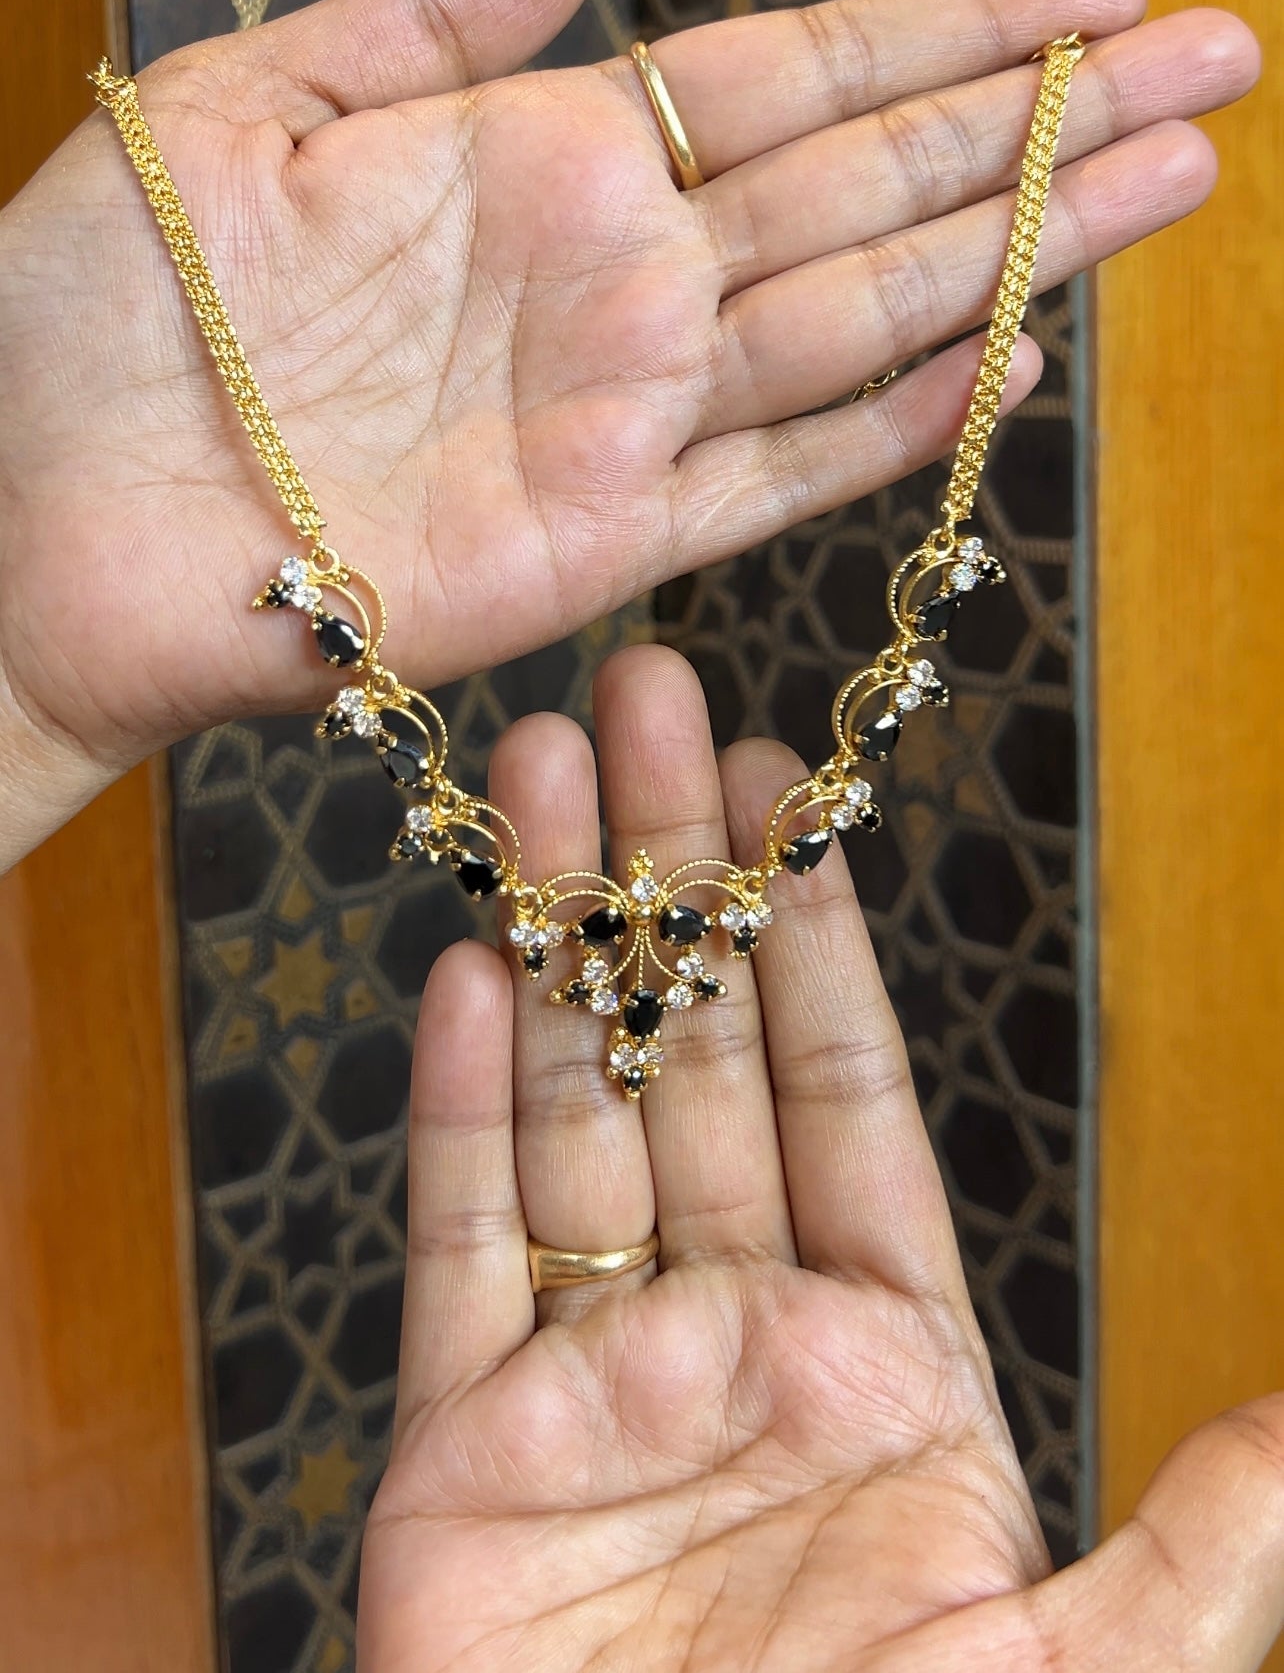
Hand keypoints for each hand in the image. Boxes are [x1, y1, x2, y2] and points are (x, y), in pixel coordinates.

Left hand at [0, 0, 1257, 848]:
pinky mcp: (597, 541)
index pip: (793, 72)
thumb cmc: (92, 311)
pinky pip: (778, 473)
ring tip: (1177, 172)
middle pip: (875, 180)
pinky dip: (897, 422)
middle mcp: (612, 278)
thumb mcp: (237, 106)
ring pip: (866, 311)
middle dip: (1048, 117)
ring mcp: (618, 412)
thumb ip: (416, 20)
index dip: (947, 26)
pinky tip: (1016, 353)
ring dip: (1025, 246)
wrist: (17, 517)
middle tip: (1218, 54)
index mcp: (539, 154)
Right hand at [360, 645, 1283, 1672]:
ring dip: (562, 942)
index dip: (813, 946)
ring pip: (576, 1110)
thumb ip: (1202, 1539)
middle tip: (646, 714)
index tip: (791, 807)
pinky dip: (457, 1109)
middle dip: (672, 883)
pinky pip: (459, 1249)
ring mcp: (598, 1385)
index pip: (848, 1103)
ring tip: (546, 779)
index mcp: (885, 1370)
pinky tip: (467, 974)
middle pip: (698, 1060)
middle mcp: (739, 1344)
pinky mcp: (465, 1455)